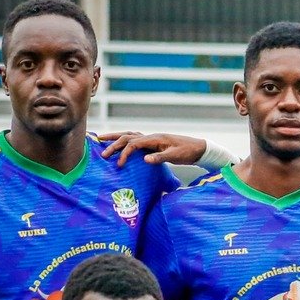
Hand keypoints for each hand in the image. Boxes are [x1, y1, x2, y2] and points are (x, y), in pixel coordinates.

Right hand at [97, 131, 211, 165]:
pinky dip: (125, 140)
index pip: (133, 143)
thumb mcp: (175, 156)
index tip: (119, 164)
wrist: (198, 148)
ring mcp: (152, 138)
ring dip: (116, 137)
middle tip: (102, 152)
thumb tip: (145, 159)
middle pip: (127, 136)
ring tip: (102, 139)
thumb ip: (160, 158)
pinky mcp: (153, 142)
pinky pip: (135, 138)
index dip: (124, 153)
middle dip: (113, 143)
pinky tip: (120, 143)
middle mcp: (151, 136)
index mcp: (155, 139)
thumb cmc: (188, 152)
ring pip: (129, 135)